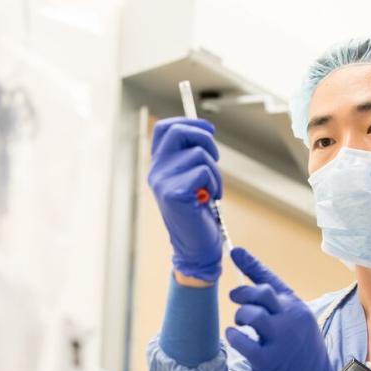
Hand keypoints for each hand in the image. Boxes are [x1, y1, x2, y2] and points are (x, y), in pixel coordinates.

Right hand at [148, 117, 222, 282]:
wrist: (196, 247)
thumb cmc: (198, 213)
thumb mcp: (192, 180)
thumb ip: (191, 157)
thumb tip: (205, 130)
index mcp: (158, 166)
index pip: (165, 129)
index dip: (189, 122)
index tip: (209, 129)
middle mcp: (156, 171)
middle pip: (179, 132)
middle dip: (205, 138)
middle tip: (215, 158)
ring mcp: (162, 182)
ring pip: (199, 154)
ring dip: (215, 172)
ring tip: (211, 190)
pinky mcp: (174, 193)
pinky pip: (203, 171)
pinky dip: (214, 184)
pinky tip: (208, 199)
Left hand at [225, 248, 340, 370]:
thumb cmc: (302, 356)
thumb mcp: (298, 326)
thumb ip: (278, 308)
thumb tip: (254, 291)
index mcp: (297, 308)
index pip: (272, 280)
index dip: (251, 264)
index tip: (234, 251)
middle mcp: (291, 319)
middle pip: (261, 293)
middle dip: (242, 293)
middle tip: (235, 299)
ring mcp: (282, 340)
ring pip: (251, 315)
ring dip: (240, 317)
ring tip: (239, 325)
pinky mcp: (270, 360)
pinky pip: (243, 342)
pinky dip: (234, 336)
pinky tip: (235, 337)